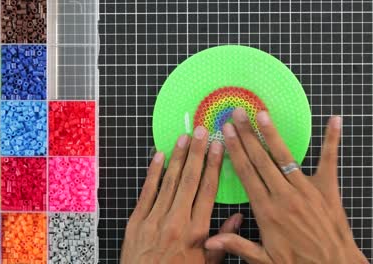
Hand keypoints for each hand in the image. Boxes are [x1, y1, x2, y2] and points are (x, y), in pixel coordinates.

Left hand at [121, 126, 242, 263]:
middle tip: (201, 131)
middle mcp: (176, 221)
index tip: (218, 147)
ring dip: (178, 157)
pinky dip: (153, 173)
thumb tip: (238, 216)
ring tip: (184, 137)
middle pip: (190, 180)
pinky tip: (159, 156)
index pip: (207, 190)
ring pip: (169, 182)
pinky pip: (147, 191)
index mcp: (196, 232)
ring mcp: (154, 219)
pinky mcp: (137, 220)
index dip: (214, 166)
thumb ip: (223, 241)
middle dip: (197, 153)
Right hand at [205, 108, 367, 262]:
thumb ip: (237, 245)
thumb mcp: (264, 260)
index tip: (226, 132)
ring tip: (262, 113)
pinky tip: (334, 120)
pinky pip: (329, 160)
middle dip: (247, 134)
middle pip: (260, 159)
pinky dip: (331, 139)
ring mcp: (306, 189)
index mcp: (266, 210)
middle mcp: (284, 195)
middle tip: (237, 114)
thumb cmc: (298, 263)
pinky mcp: (327, 189)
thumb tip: (210, 241)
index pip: (246, 173)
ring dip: (272, 133)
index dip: (234, 150)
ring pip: (284, 156)